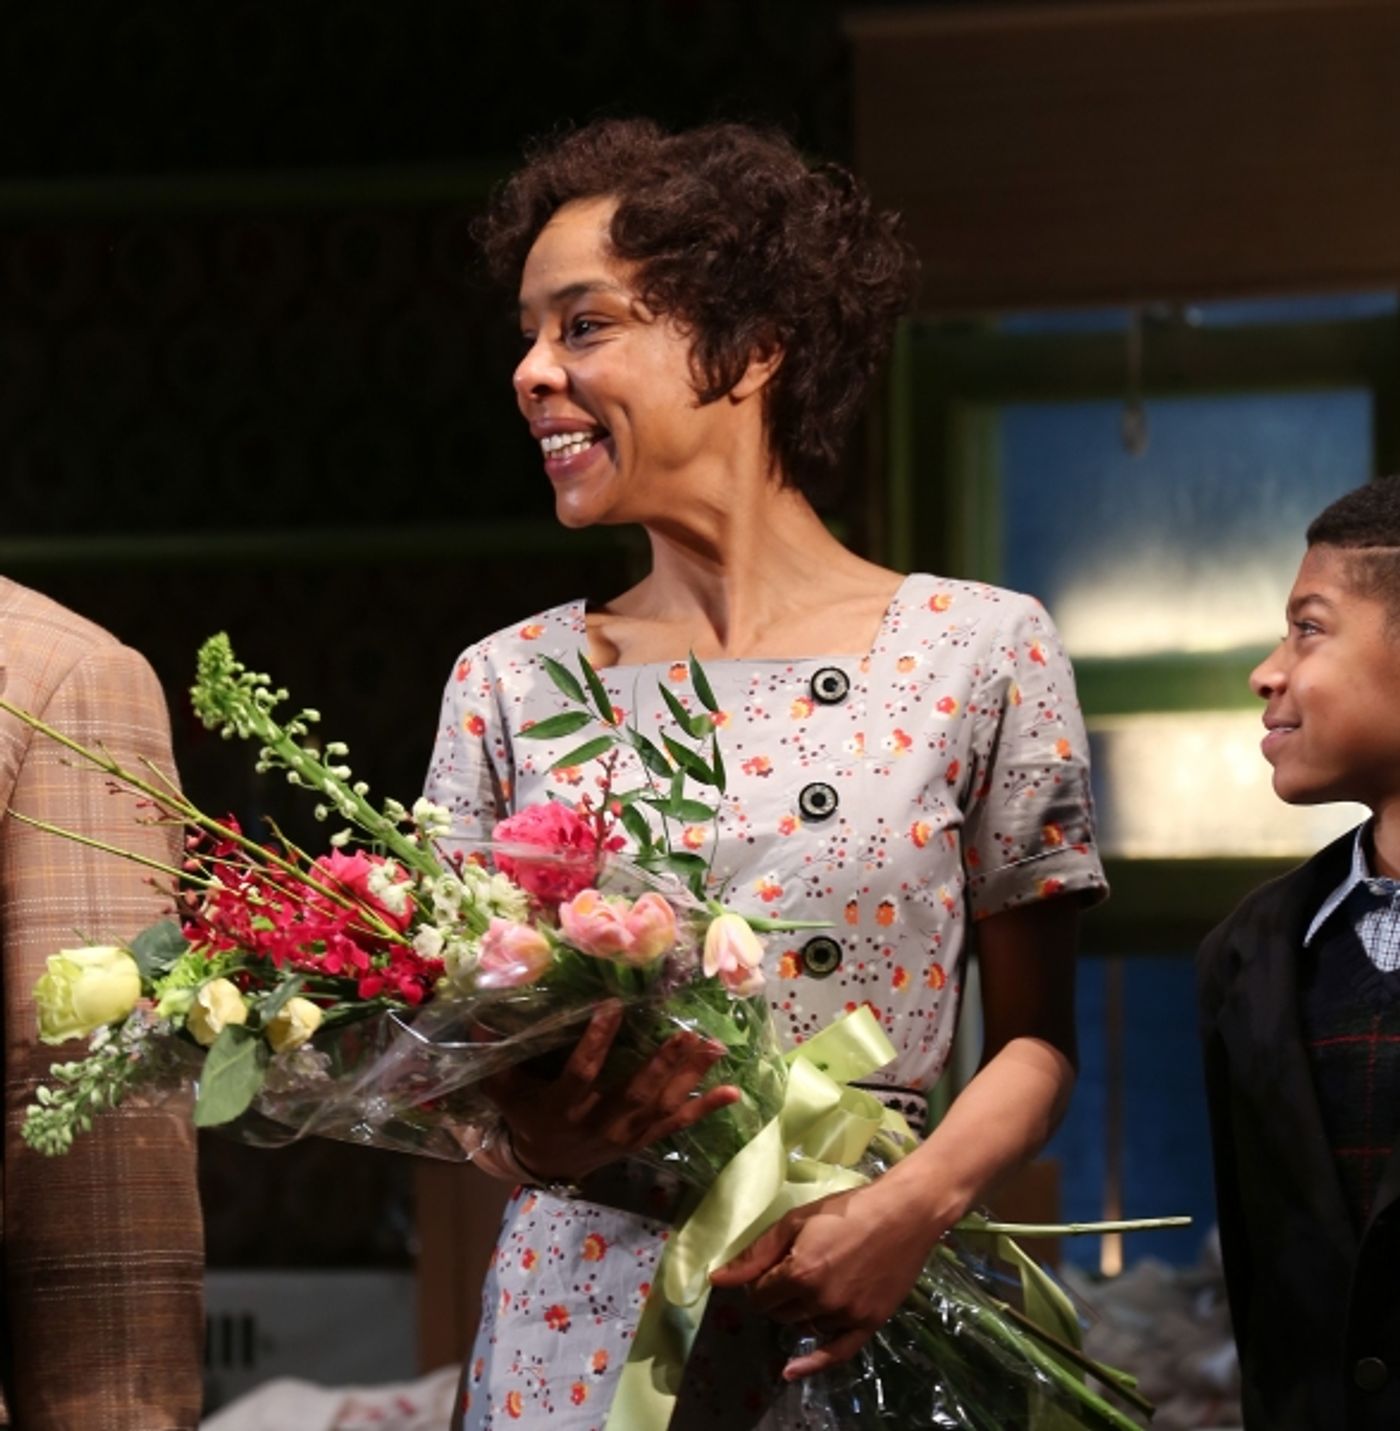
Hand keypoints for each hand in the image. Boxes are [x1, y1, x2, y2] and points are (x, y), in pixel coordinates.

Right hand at [484, 1000, 739, 1183]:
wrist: (546, 1163)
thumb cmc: (526, 1116)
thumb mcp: (505, 1091)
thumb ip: (495, 1059)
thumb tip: (474, 1019)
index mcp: (563, 1107)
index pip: (582, 1072)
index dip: (597, 1041)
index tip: (612, 1005)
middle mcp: (598, 1123)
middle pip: (634, 1092)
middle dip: (662, 1063)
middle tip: (686, 1032)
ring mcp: (625, 1134)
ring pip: (661, 1106)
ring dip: (689, 1077)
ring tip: (715, 1047)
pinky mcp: (643, 1140)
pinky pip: (677, 1124)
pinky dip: (705, 1109)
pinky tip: (733, 1093)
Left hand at [708, 1179, 942, 1378]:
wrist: (904, 1213)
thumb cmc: (847, 1209)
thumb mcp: (796, 1221)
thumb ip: (756, 1254)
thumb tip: (717, 1279)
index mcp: (799, 1273)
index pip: (759, 1296)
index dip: (759, 1284)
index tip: (767, 1271)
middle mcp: (820, 1301)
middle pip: (780, 1314)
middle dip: (777, 1297)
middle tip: (790, 1272)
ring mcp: (846, 1316)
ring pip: (805, 1327)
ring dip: (800, 1312)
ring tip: (814, 1284)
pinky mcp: (869, 1323)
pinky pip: (836, 1354)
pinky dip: (813, 1364)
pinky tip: (791, 1370)